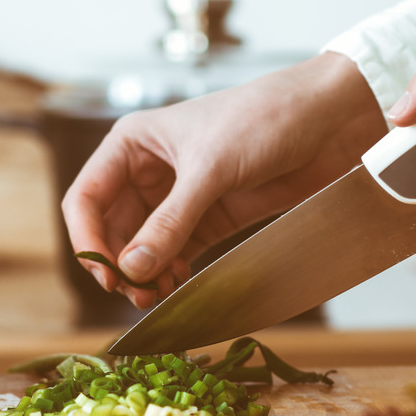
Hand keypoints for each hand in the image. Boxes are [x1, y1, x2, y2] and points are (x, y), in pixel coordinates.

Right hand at [62, 52, 386, 307]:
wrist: (328, 120)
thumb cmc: (264, 119)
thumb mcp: (210, 169)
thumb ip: (170, 221)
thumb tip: (132, 268)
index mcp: (133, 143)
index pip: (86, 198)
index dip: (88, 239)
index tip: (106, 273)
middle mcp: (148, 170)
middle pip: (111, 229)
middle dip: (118, 263)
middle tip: (135, 294)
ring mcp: (179, 196)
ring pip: (141, 246)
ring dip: (143, 274)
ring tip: (154, 297)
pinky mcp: (209, 216)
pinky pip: (175, 253)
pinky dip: (170, 273)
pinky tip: (176, 287)